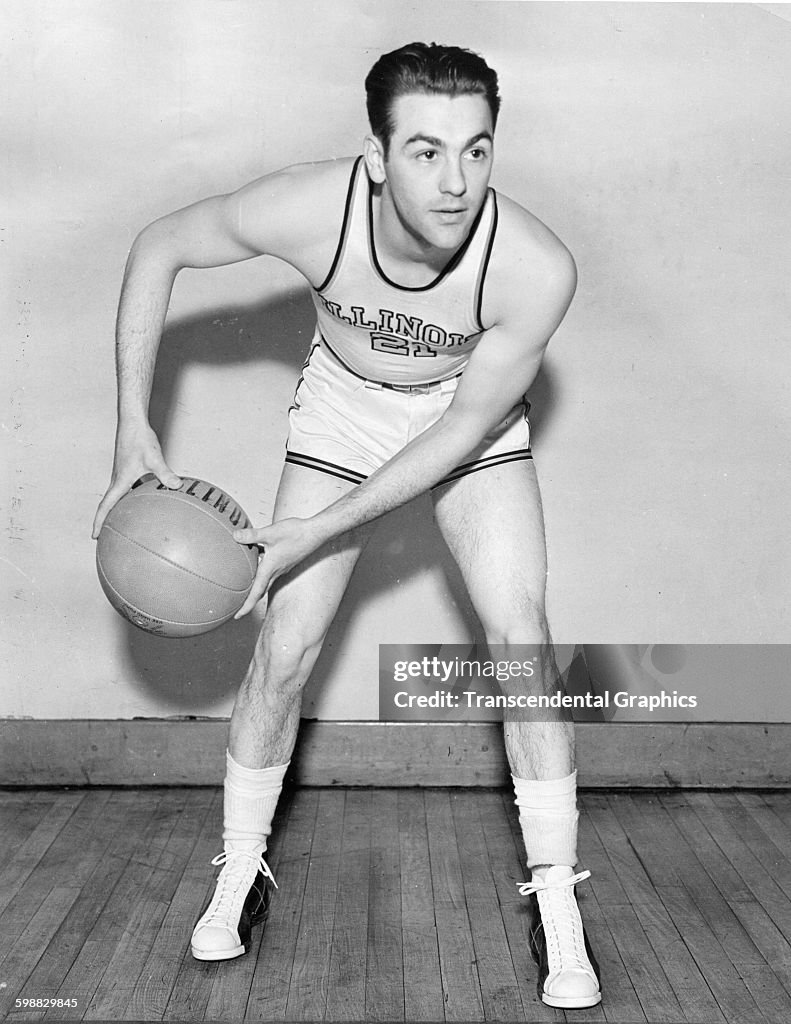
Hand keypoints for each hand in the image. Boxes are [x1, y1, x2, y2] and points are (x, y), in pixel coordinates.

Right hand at [92, 423, 181, 537]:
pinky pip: (127, 489)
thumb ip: (165, 474)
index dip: (99, 522)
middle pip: (108, 505)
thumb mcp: (154, 459)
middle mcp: (117, 480)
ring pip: (118, 497)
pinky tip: (145, 502)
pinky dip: (131, 499)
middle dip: (106, 521)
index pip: (105, 506)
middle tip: (106, 537)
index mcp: (119, 481)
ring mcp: (122, 475)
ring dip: (118, 510)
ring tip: (124, 524)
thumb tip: (177, 486)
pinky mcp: (128, 470)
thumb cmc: (140, 439)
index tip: (94, 536)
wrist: (133, 423)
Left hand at [232, 516, 325, 616]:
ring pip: (266, 583)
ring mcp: (282, 568)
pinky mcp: (286, 562)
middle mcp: (276, 572)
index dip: (246, 607)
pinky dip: (261, 575)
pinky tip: (257, 564)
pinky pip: (271, 573)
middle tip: (239, 608)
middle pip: (260, 592)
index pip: (256, 593)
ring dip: (255, 589)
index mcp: (270, 569)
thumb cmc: (296, 534)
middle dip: (249, 602)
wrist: (315, 533)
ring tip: (245, 588)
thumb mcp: (270, 532)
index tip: (237, 616)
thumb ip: (251, 535)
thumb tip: (235, 536)